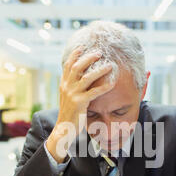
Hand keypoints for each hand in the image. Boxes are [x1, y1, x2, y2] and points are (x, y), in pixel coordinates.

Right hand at [46, 48, 113, 162]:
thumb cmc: (69, 113)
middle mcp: (66, 87)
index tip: (82, 46)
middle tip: (99, 52)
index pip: (68, 65)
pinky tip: (112, 83)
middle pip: (77, 67)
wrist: (63, 129)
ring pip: (86, 78)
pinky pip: (93, 92)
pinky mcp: (79, 103)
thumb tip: (79, 77)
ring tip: (109, 65)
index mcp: (63, 84)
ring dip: (99, 70)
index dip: (75, 55)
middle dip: (88, 58)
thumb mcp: (67, 97)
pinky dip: (103, 87)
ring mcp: (72, 95)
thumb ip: (72, 87)